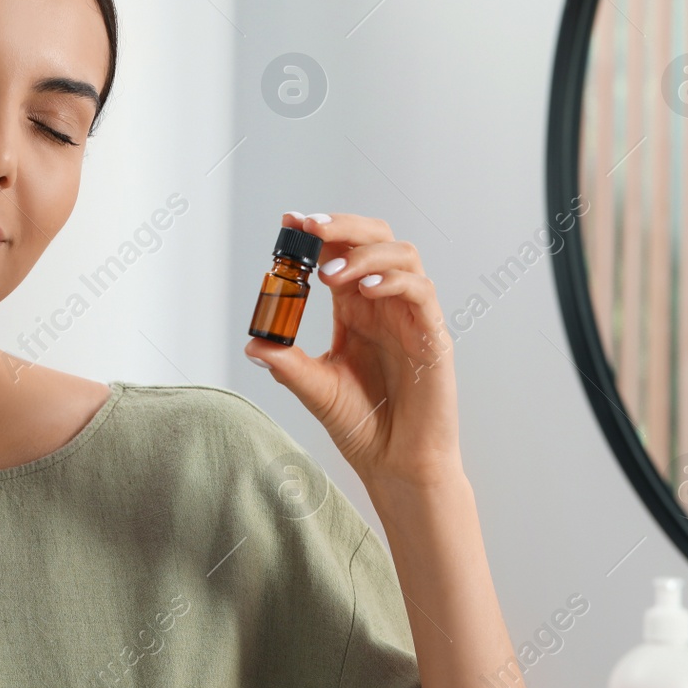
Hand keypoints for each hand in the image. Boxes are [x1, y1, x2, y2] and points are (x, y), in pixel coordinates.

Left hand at [244, 212, 461, 496]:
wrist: (398, 466)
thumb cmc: (365, 426)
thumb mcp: (316, 389)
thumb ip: (288, 365)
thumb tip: (253, 344)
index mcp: (355, 311)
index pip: (340, 254)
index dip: (320, 233)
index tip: (290, 222)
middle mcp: (385, 306)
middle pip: (375, 239)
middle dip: (343, 226)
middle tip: (309, 229)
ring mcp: (412, 317)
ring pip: (402, 255)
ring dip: (364, 253)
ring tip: (329, 272)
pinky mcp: (433, 336)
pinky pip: (421, 291)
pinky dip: (394, 280)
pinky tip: (365, 289)